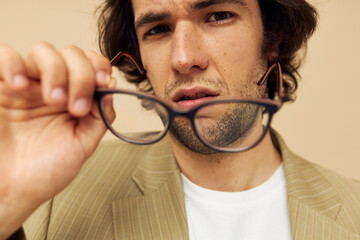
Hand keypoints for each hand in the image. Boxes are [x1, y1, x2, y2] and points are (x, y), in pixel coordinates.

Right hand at [0, 42, 111, 238]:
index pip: (90, 65)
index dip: (99, 67)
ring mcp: (26, 86)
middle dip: (81, 75)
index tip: (102, 83)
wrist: (12, 190)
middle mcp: (51, 88)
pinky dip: (14, 63)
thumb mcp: (82, 145)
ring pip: (43, 51)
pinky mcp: (0, 88)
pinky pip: (4, 56)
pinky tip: (21, 86)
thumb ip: (100, 116)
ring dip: (55, 71)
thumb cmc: (45, 171)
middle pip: (71, 54)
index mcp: (73, 99)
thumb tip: (111, 87)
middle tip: (75, 105)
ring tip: (52, 100)